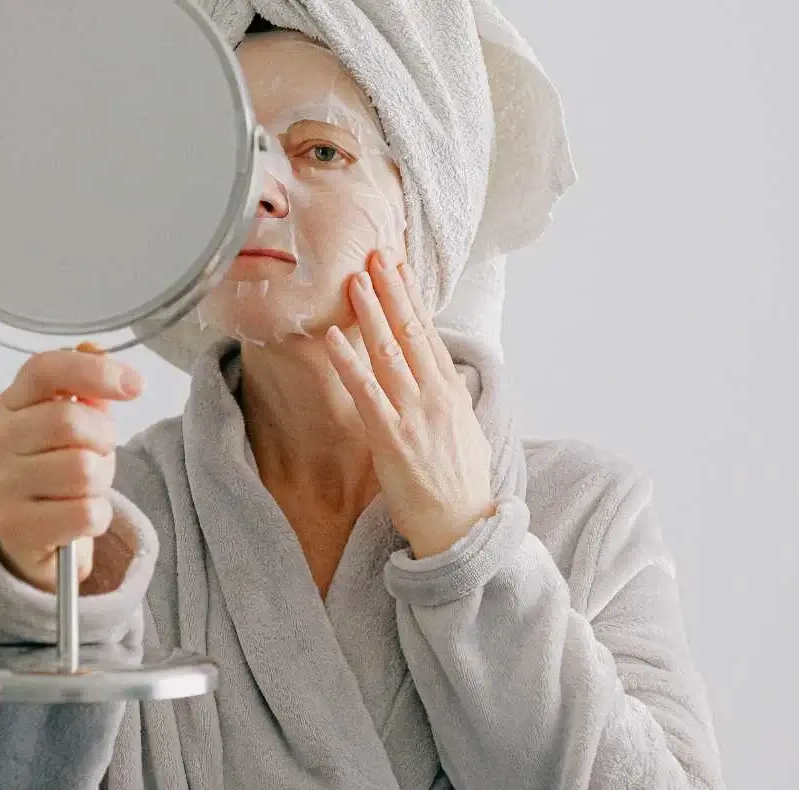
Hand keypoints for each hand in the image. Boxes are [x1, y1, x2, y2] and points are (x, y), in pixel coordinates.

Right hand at [0, 342, 143, 591]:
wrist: (32, 538)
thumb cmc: (57, 473)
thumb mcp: (74, 427)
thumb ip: (86, 390)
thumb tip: (95, 349)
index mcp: (9, 405)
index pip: (46, 369)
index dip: (95, 371)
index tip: (134, 385)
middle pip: (70, 421)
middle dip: (104, 439)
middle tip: (100, 453)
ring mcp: (1, 486)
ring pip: (82, 470)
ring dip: (100, 482)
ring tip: (84, 489)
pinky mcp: (17, 529)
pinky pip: (85, 514)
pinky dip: (97, 517)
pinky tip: (79, 518)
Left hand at [325, 251, 494, 558]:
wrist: (464, 527)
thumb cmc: (462, 484)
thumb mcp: (465, 432)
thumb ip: (449, 400)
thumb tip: (440, 379)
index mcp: (452, 392)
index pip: (429, 334)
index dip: (412, 297)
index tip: (398, 268)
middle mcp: (436, 396)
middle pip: (412, 331)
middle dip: (392, 290)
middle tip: (375, 253)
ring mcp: (414, 415)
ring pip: (390, 353)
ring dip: (371, 313)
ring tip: (354, 280)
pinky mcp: (392, 438)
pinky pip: (366, 392)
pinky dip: (348, 363)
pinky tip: (333, 338)